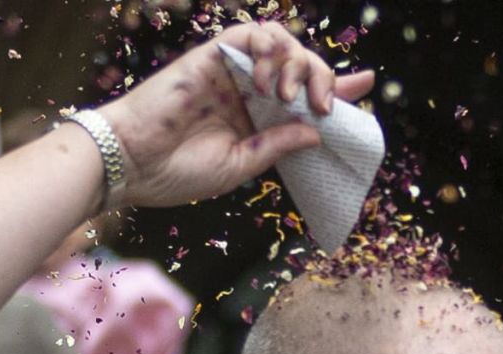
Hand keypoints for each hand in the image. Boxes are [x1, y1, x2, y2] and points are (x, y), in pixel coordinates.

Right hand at [98, 22, 376, 210]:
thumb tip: (317, 129)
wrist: (135, 163)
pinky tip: (264, 81)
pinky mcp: (211, 55)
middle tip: (324, 107)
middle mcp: (248, 90)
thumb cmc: (179, 171)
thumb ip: (278, 145)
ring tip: (287, 96)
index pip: (307, 96)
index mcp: (259, 119)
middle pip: (301, 64)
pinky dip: (267, 48)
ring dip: (297, 63)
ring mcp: (231, 70)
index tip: (367, 85)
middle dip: (324, 77)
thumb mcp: (242, 166)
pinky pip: (249, 33)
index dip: (340, 87)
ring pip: (280, 40)